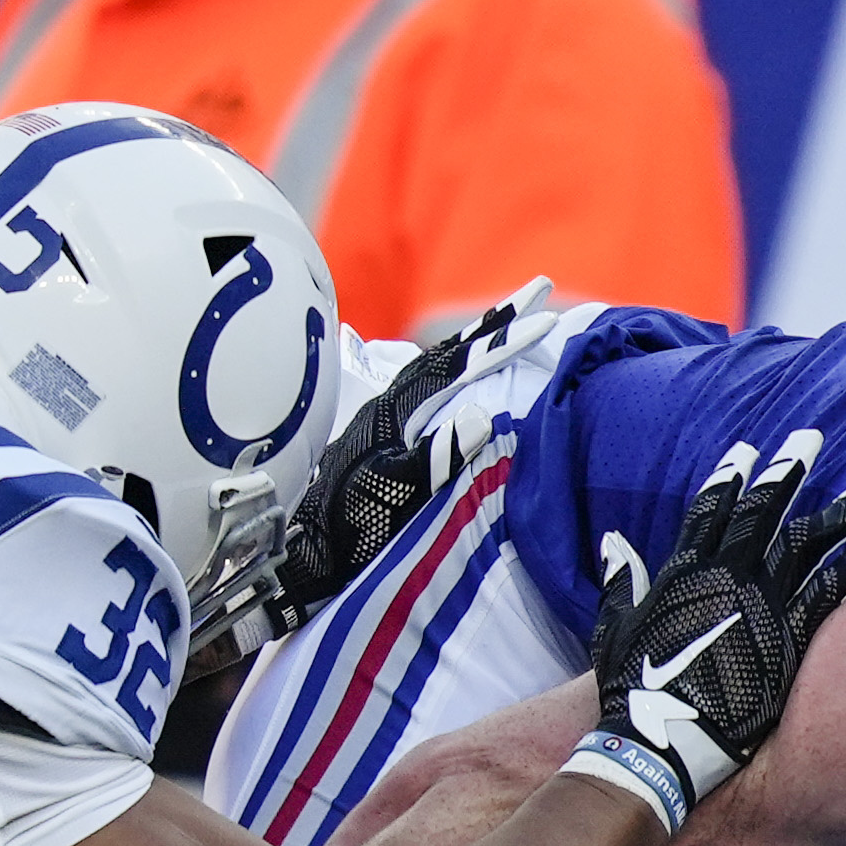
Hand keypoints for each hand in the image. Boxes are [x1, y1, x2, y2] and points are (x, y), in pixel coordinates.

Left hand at [275, 289, 532, 618]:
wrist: (302, 555)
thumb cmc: (347, 531)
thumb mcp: (394, 495)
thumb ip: (436, 458)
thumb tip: (484, 417)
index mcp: (396, 412)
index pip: (458, 364)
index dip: (502, 341)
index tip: (543, 321)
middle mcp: (388, 404)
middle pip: (449, 351)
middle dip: (496, 323)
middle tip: (538, 290)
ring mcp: (381, 417)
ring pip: (436, 364)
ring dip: (474, 340)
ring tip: (507, 321)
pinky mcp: (377, 434)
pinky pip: (425, 385)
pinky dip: (451, 367)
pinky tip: (458, 370)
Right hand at [569, 430, 845, 832]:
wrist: (660, 742)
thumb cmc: (634, 693)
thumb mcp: (613, 630)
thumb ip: (621, 583)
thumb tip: (615, 543)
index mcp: (685, 571)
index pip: (710, 509)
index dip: (730, 477)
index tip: (747, 451)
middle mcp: (727, 575)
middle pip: (764, 510)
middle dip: (788, 471)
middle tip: (810, 440)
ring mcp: (761, 602)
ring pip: (807, 543)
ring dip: (839, 515)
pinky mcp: (790, 635)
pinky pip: (831, 592)